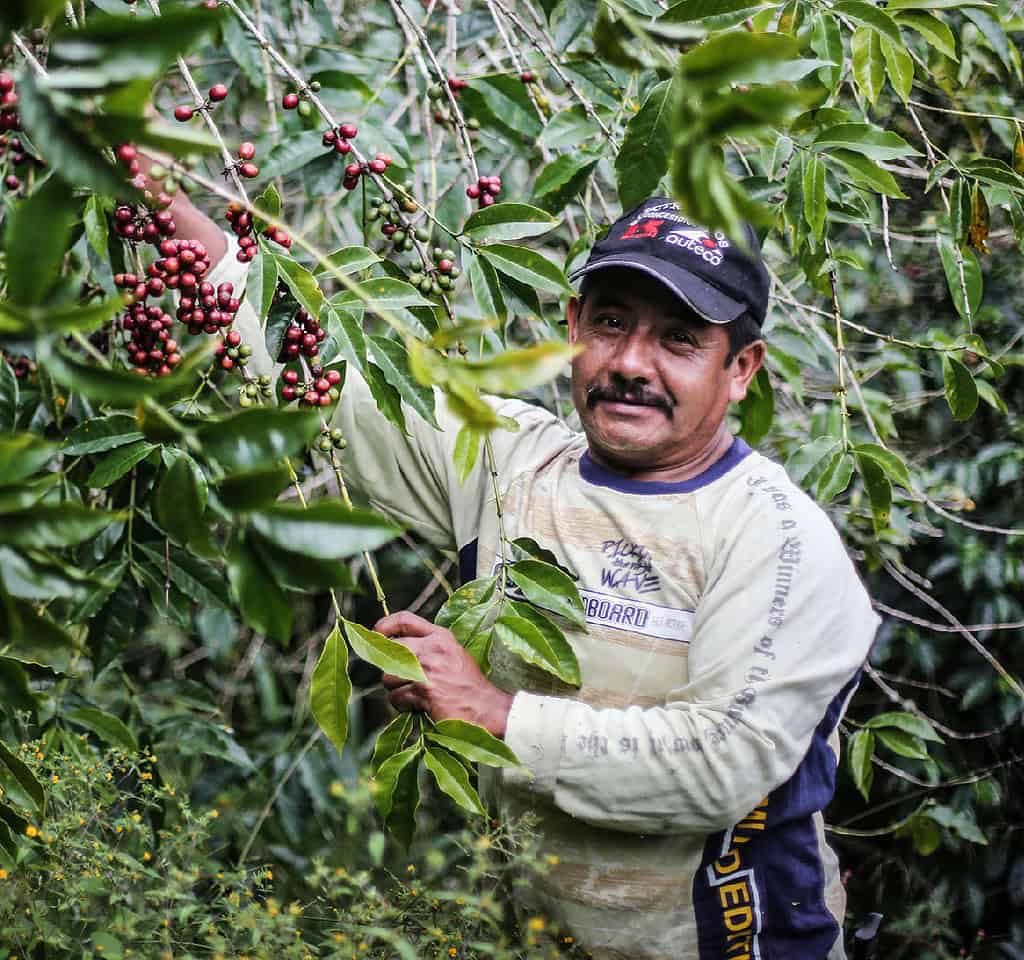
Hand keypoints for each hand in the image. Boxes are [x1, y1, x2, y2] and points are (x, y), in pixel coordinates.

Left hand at [375, 611, 512, 737]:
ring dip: (396, 689)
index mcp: (440, 636)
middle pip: (390, 650)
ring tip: (413, 694)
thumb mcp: (452, 654)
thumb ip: (428, 646)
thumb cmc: (469, 685)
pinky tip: (417, 706)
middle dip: (388, 666)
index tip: (376, 634)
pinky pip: (396, 697)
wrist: (486, 708)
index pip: (405, 620)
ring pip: (389, 677)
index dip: (385, 626)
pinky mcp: (424, 691)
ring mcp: (427, 669)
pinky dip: (402, 705)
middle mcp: (433, 648)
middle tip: (398, 677)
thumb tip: (397, 647)